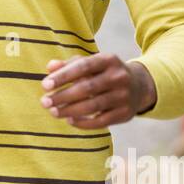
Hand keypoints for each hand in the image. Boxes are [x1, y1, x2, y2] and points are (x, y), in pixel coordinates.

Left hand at [39, 53, 155, 127]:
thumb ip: (68, 65)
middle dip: (63, 96)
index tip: (44, 85)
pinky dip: (84, 123)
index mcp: (108, 60)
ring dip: (70, 110)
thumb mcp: (90, 64)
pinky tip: (70, 120)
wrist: (139, 86)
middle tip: (45, 102)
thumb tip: (50, 67)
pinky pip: (101, 121)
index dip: (63, 76)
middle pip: (87, 88)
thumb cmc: (104, 73)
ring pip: (93, 106)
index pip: (83, 66)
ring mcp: (124, 96)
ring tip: (54, 112)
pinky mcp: (125, 113)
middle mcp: (119, 76)